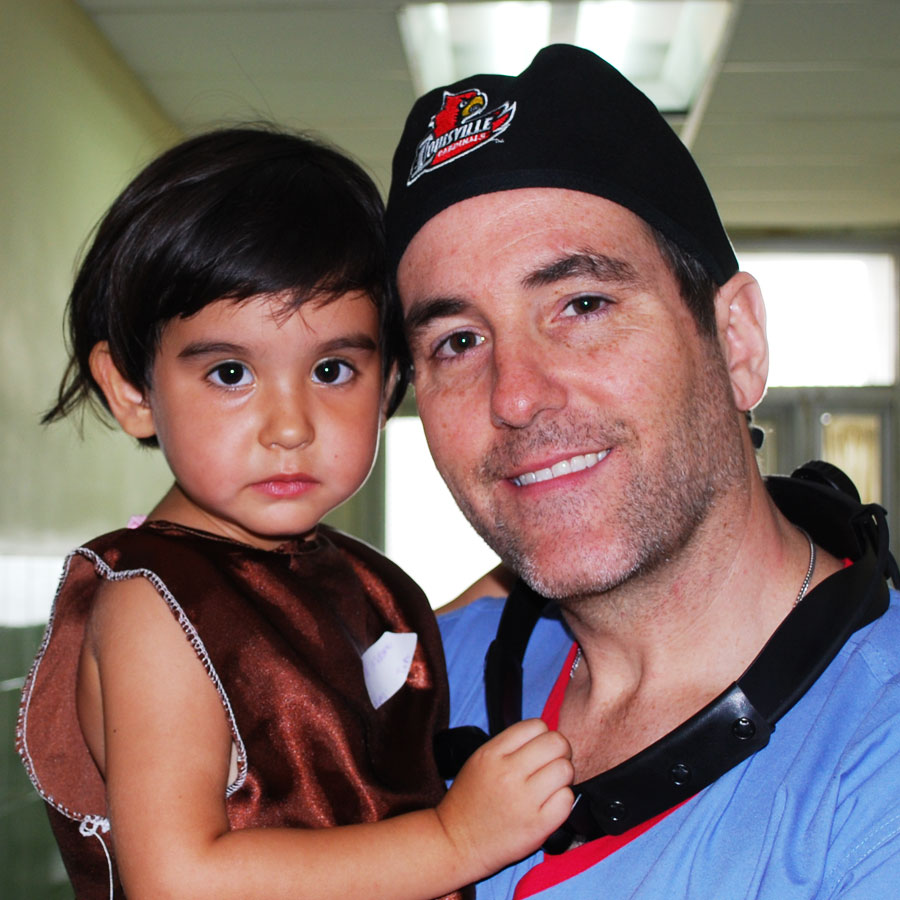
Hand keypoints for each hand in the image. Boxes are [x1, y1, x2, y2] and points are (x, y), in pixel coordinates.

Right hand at [435, 719, 573, 876]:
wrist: (458, 842)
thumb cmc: (471, 801)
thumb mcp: (479, 761)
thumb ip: (509, 746)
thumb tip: (544, 737)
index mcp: (492, 754)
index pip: (536, 725)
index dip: (544, 735)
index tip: (541, 749)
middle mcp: (509, 773)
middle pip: (556, 743)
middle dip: (560, 751)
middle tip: (553, 764)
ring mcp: (524, 800)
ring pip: (565, 770)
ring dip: (563, 777)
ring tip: (551, 786)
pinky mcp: (537, 825)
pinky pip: (567, 799)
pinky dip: (563, 801)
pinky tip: (550, 804)